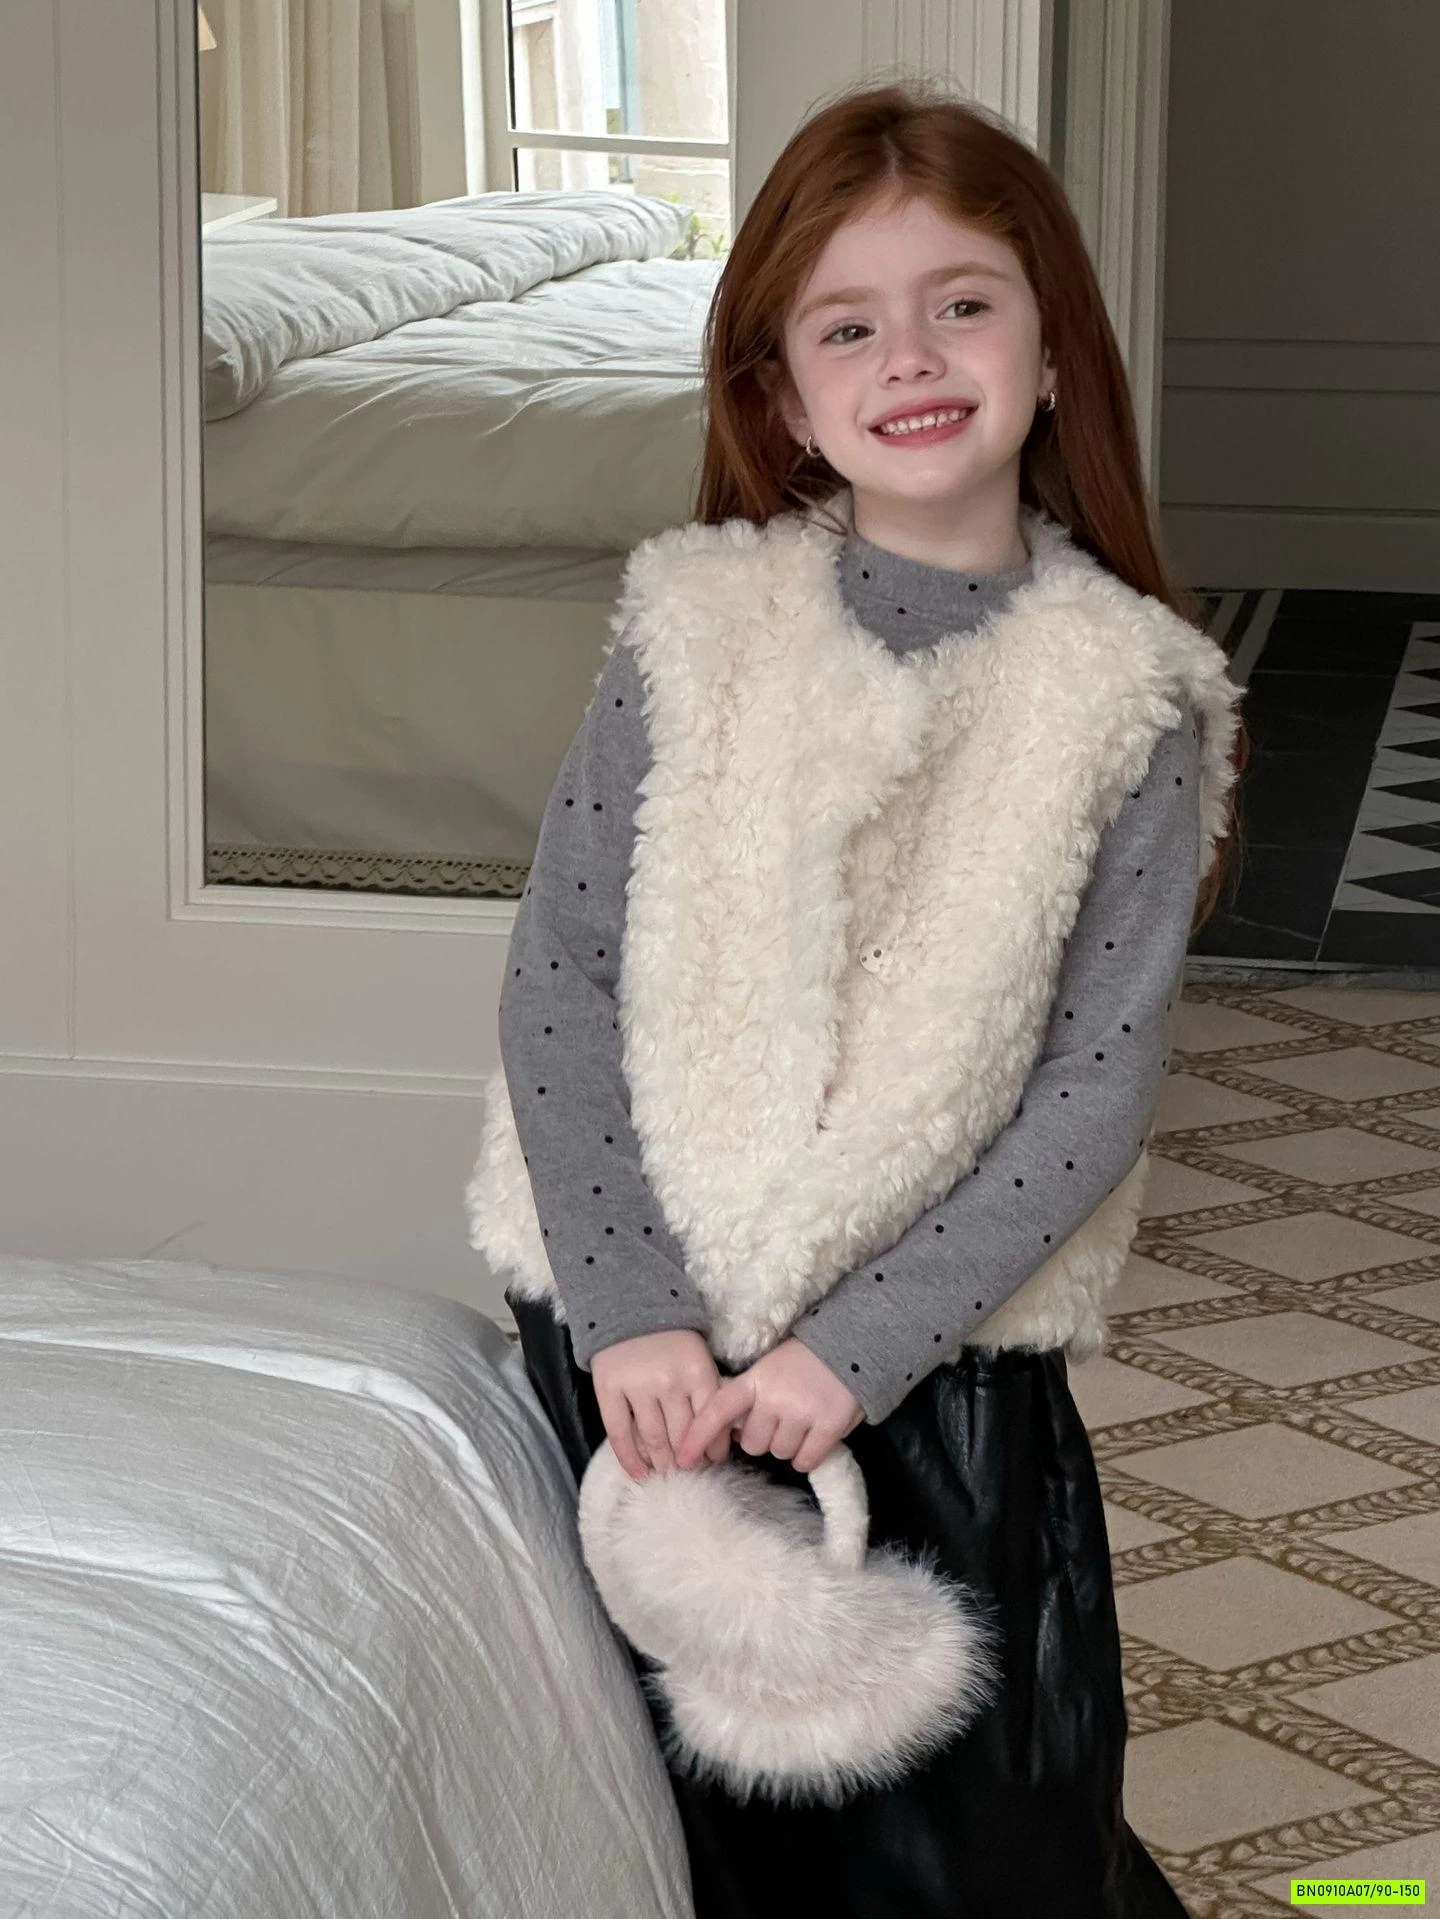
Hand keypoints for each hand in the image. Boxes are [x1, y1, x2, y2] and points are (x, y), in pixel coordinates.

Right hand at [590, 1328, 733, 1482]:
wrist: (629, 1305)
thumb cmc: (671, 1338)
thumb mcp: (699, 1357)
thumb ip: (708, 1391)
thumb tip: (721, 1436)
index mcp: (698, 1372)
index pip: (709, 1424)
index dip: (712, 1450)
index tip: (711, 1460)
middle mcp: (669, 1382)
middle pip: (681, 1438)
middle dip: (688, 1461)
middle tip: (688, 1471)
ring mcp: (637, 1387)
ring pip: (653, 1440)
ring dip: (662, 1464)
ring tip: (666, 1472)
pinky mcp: (609, 1390)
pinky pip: (619, 1434)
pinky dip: (630, 1460)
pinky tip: (639, 1474)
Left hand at [673, 1336, 863, 1474]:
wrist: (851, 1344)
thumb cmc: (804, 1359)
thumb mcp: (767, 1368)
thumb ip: (748, 1396)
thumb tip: (729, 1430)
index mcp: (755, 1380)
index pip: (718, 1410)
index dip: (698, 1436)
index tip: (684, 1459)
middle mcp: (774, 1398)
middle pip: (753, 1444)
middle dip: (763, 1437)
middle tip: (779, 1420)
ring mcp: (801, 1413)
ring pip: (780, 1454)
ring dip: (788, 1445)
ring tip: (801, 1421)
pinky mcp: (828, 1426)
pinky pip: (806, 1460)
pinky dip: (808, 1456)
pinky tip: (814, 1437)